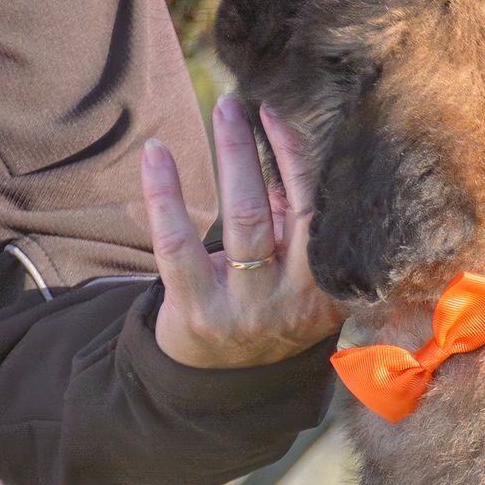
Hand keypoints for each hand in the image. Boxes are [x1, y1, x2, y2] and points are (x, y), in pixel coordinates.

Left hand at [140, 95, 344, 368]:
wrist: (226, 381)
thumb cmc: (267, 307)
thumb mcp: (297, 273)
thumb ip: (298, 223)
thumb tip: (282, 142)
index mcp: (328, 288)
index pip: (318, 212)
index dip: (298, 159)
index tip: (276, 113)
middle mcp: (293, 300)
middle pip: (282, 214)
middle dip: (257, 152)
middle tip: (236, 104)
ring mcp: (246, 311)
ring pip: (240, 222)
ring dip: (228, 158)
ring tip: (218, 114)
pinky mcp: (198, 314)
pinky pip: (177, 245)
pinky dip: (165, 195)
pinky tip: (157, 155)